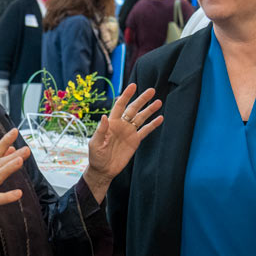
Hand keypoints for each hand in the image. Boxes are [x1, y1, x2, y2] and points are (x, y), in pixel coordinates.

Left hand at [83, 84, 162, 200]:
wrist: (103, 170)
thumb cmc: (96, 156)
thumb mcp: (95, 143)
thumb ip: (101, 130)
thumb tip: (104, 117)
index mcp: (111, 123)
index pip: (120, 106)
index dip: (126, 96)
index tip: (133, 85)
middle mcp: (121, 125)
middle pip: (133, 109)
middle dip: (142, 99)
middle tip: (151, 90)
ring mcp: (129, 132)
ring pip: (141, 118)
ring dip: (149, 110)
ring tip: (159, 101)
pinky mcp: (135, 141)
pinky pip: (145, 131)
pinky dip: (152, 125)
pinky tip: (160, 118)